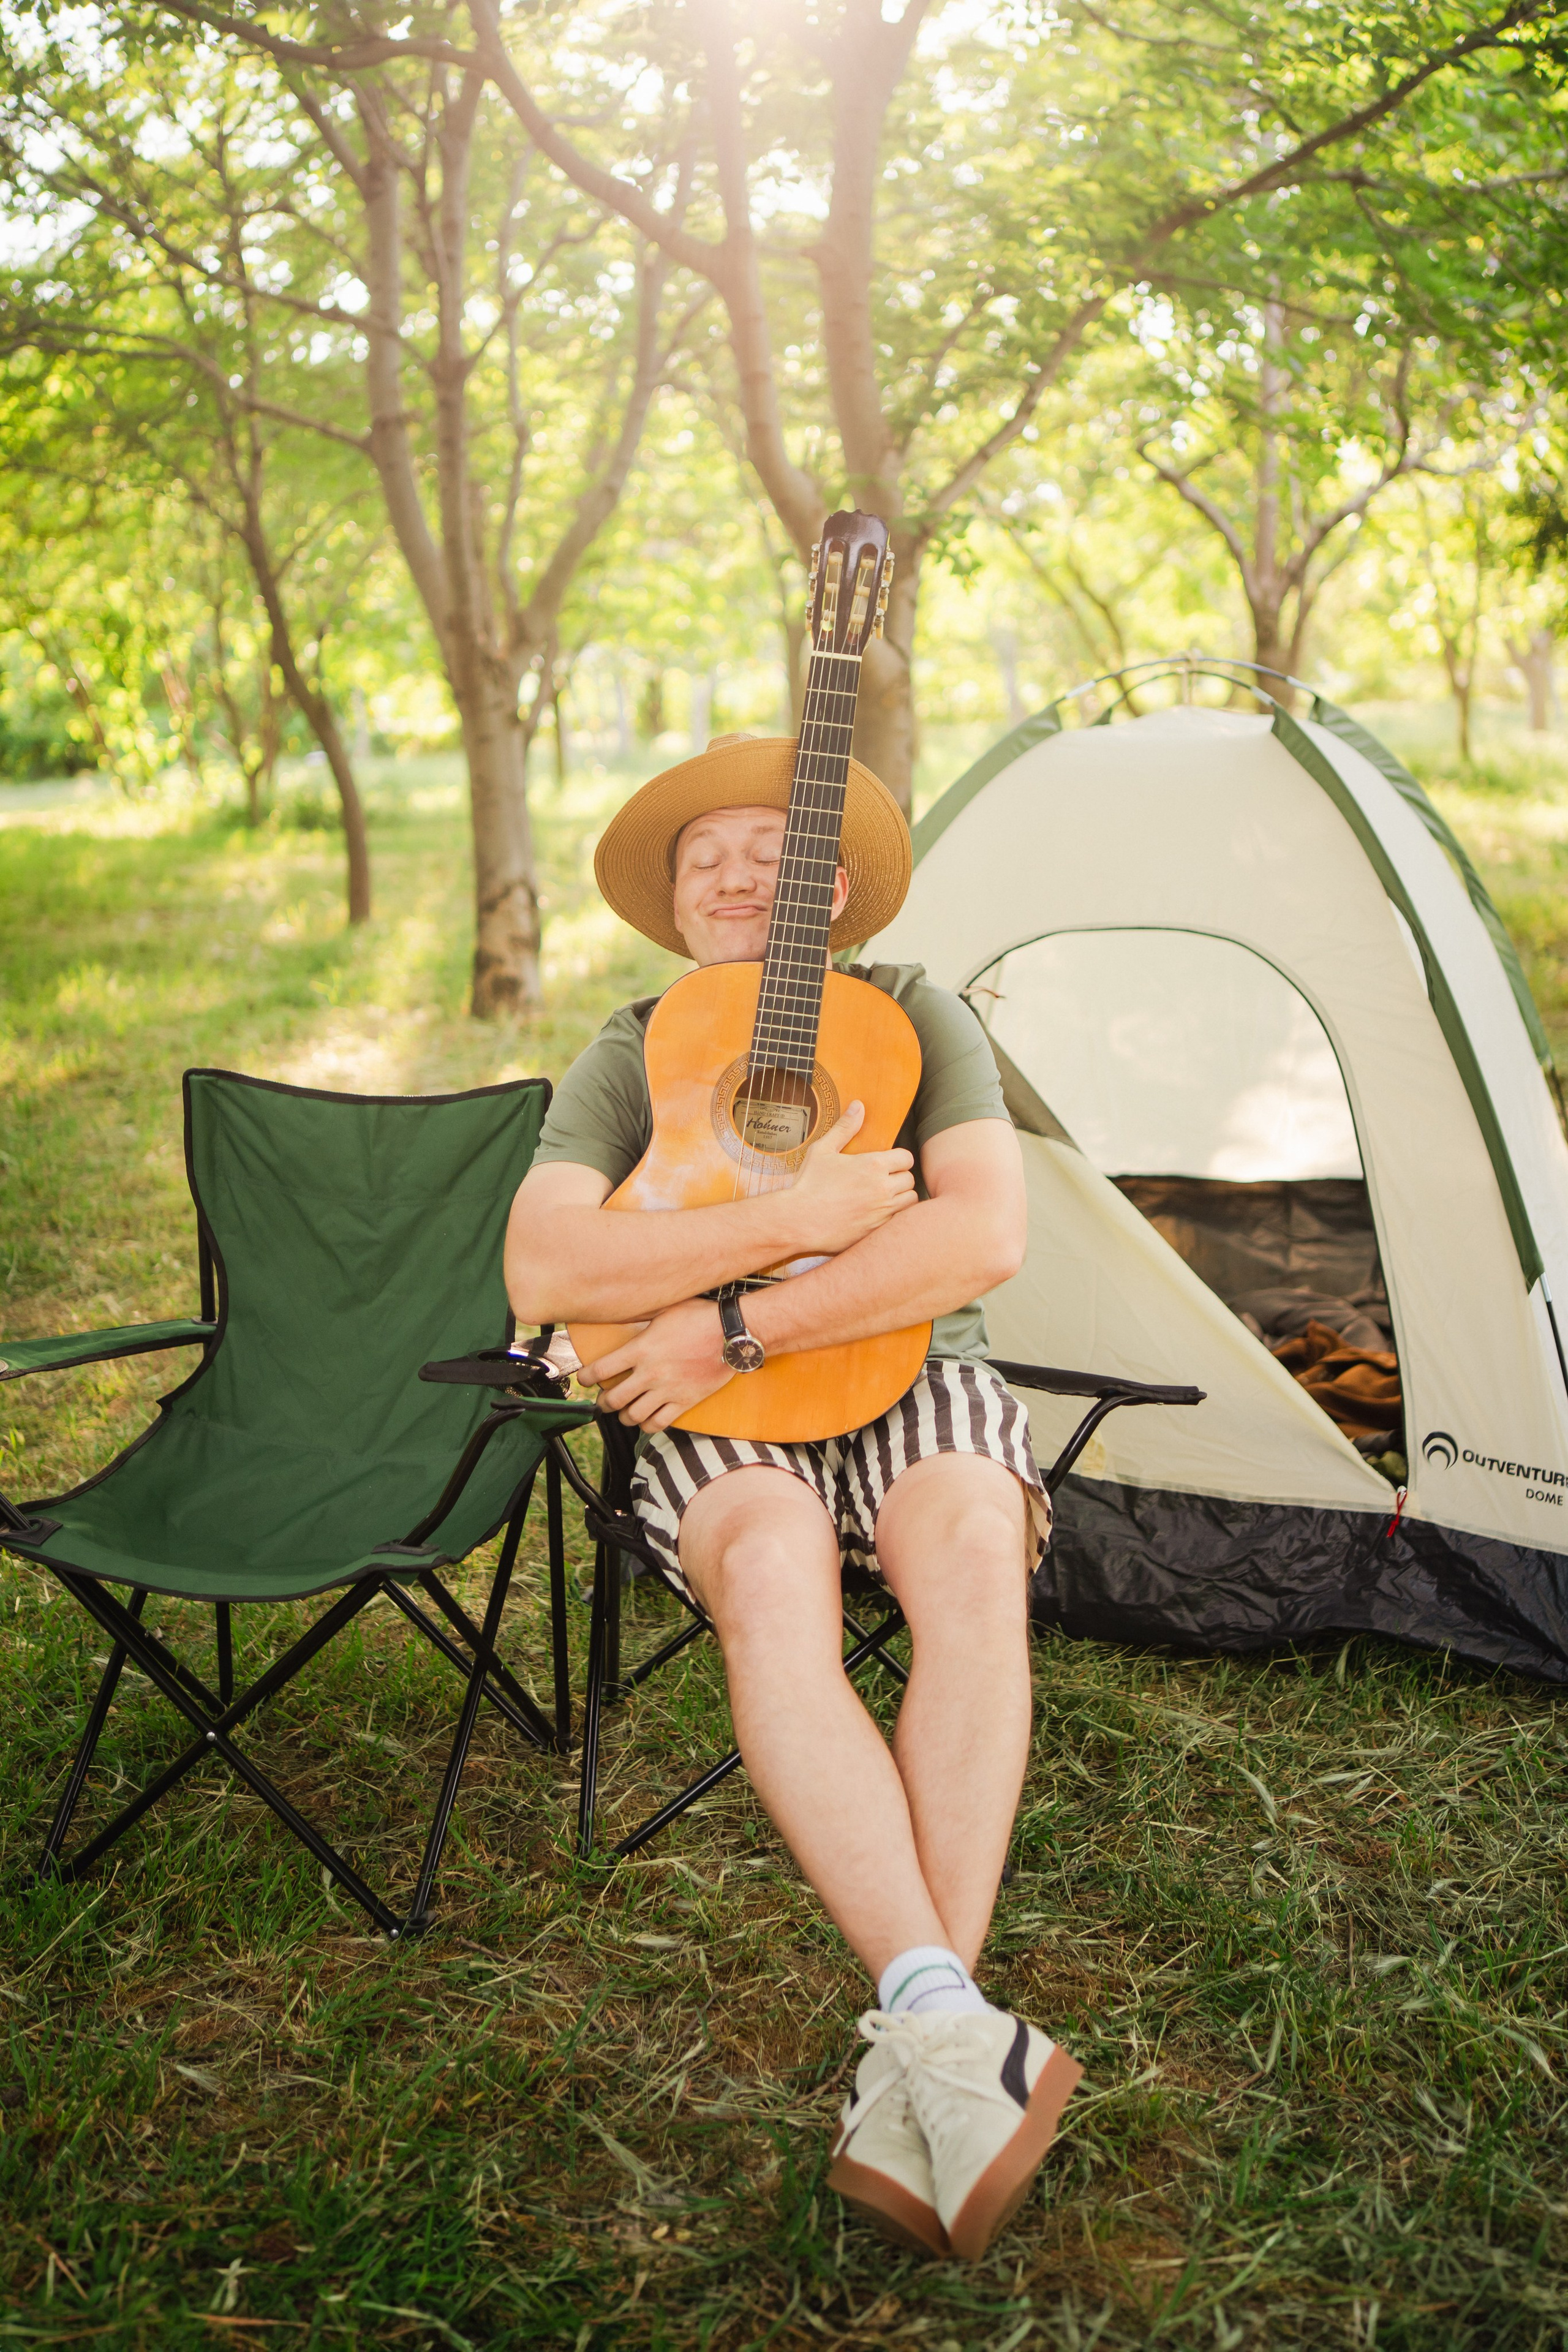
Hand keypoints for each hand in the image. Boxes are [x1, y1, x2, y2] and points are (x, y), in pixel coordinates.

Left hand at [576, 1297, 733, 1430]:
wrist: (732, 1334)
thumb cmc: (700, 1317)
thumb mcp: (664, 1311)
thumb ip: (642, 1321)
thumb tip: (626, 1316)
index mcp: (641, 1349)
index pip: (600, 1370)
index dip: (585, 1378)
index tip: (584, 1380)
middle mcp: (650, 1373)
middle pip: (613, 1399)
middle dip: (602, 1403)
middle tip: (602, 1401)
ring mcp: (667, 1390)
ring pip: (633, 1416)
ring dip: (623, 1416)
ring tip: (623, 1412)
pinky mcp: (685, 1401)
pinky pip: (659, 1423)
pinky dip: (648, 1426)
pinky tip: (646, 1420)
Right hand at [786, 1101, 915, 1255]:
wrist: (799, 1221)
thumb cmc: (809, 1184)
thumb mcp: (823, 1151)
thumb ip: (844, 1128)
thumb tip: (858, 1105)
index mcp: (873, 1165)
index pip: (907, 1158)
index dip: (898, 1159)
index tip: (887, 1163)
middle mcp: (883, 1188)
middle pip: (910, 1179)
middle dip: (900, 1177)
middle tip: (883, 1180)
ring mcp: (882, 1211)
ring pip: (910, 1201)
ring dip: (901, 1197)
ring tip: (884, 1196)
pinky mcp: (878, 1230)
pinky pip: (899, 1220)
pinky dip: (893, 1215)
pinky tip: (877, 1213)